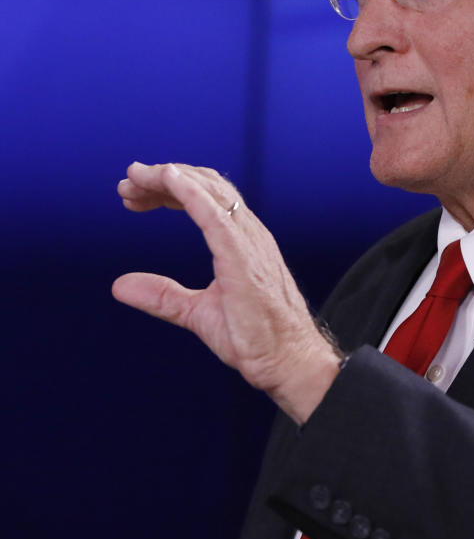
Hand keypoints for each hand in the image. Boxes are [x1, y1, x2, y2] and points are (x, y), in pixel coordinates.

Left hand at [113, 162, 341, 423]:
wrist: (287, 360)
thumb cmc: (256, 337)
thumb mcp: (198, 312)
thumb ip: (163, 296)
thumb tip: (120, 286)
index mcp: (240, 241)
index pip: (204, 198)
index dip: (168, 189)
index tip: (135, 197)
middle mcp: (247, 233)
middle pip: (204, 185)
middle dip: (162, 178)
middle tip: (126, 185)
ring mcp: (249, 241)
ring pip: (209, 190)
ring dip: (168, 178)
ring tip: (134, 180)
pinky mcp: (242, 256)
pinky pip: (215, 214)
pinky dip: (190, 191)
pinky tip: (169, 178)